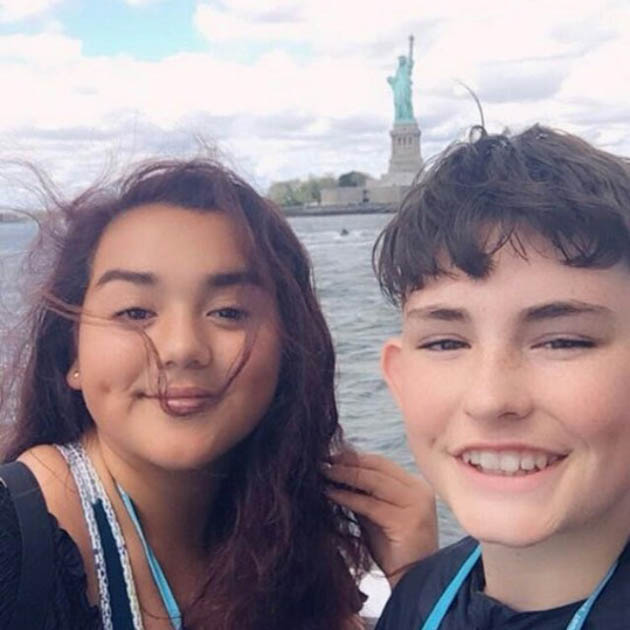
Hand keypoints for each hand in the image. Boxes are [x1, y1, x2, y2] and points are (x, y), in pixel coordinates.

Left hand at [325, 450, 436, 587]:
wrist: (411, 581)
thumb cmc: (391, 548)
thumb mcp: (376, 513)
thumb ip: (363, 492)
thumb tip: (335, 470)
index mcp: (414, 485)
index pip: (380, 462)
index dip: (353, 457)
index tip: (330, 455)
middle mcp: (419, 491)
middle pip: (377, 467)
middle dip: (347, 462)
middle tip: (322, 461)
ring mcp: (416, 505)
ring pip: (373, 481)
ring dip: (344, 475)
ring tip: (324, 473)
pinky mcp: (407, 522)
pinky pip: (370, 504)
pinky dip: (348, 497)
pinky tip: (331, 493)